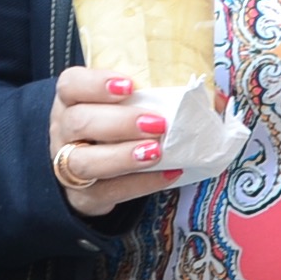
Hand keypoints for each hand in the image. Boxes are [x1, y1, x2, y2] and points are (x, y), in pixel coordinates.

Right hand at [47, 67, 177, 218]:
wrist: (88, 172)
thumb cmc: (113, 127)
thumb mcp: (124, 105)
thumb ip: (157, 96)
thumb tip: (217, 99)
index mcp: (71, 100)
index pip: (71, 84)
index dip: (96, 83)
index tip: (130, 85)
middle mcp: (63, 130)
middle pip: (79, 122)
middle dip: (119, 122)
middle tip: (156, 123)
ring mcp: (67, 165)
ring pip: (84, 161)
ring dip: (123, 156)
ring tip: (155, 152)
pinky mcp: (84, 196)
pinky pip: (108, 191)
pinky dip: (141, 184)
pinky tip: (168, 174)